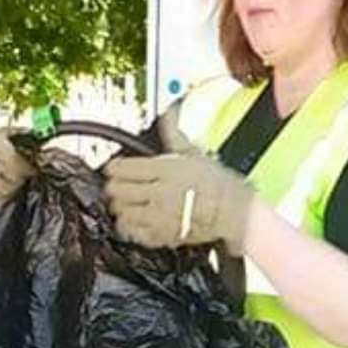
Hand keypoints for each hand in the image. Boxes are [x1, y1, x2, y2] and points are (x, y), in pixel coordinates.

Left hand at [105, 119, 253, 252]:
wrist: (233, 212)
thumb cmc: (217, 184)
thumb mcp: (194, 152)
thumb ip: (174, 133)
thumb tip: (170, 112)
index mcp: (164, 169)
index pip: (123, 168)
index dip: (114, 167)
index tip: (114, 168)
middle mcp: (159, 193)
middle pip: (117, 190)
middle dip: (115, 187)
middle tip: (119, 186)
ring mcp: (159, 217)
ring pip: (121, 212)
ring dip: (121, 207)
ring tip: (128, 203)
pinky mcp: (162, 236)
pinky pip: (133, 233)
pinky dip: (129, 227)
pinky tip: (136, 221)